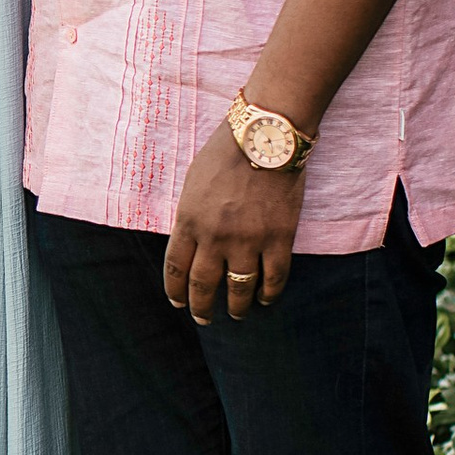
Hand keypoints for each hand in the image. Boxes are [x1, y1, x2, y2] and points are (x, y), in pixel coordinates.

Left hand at [163, 126, 302, 322]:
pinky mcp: (278, 239)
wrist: (265, 136)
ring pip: (239, 288)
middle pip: (204, 284)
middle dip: (201, 306)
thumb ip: (191, 214)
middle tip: (204, 317)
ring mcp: (248, 240)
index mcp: (189, 221)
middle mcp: (214, 237)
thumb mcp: (193, 182)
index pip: (175, 268)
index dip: (175, 291)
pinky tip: (265, 299)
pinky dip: (269, 294)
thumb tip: (191, 240)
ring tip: (236, 314)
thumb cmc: (226, 152)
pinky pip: (274, 278)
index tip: (178, 302)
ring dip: (236, 307)